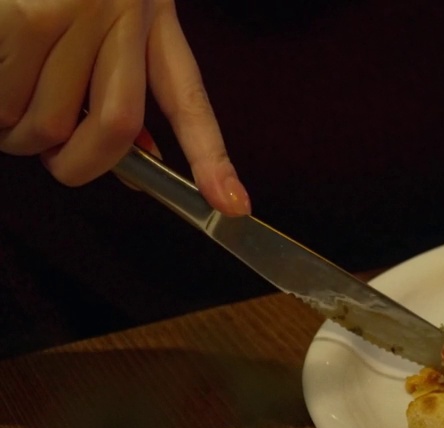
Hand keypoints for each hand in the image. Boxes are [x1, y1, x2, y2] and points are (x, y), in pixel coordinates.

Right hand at [0, 0, 249, 215]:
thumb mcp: (108, 26)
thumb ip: (121, 92)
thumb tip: (134, 164)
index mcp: (154, 21)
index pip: (190, 100)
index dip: (212, 159)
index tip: (233, 204)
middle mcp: (123, 11)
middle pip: (115, 128)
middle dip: (77, 165)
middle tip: (49, 156)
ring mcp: (72, 11)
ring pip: (49, 123)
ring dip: (20, 137)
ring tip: (11, 103)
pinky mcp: (22, 17)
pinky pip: (6, 102)